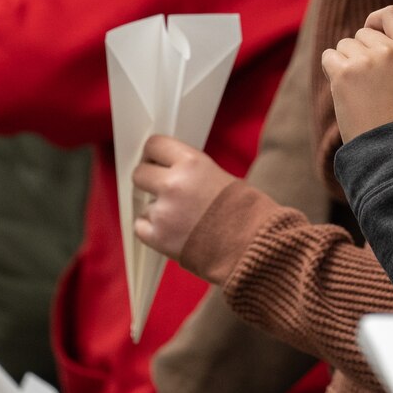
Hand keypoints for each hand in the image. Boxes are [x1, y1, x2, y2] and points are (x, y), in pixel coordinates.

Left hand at [132, 135, 236, 276]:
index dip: (152, 155)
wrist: (252, 247)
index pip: (155, 145)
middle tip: (160, 190)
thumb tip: (168, 170)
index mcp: (191, 163)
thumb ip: (190, 171)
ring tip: (182, 220)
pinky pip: (141, 227)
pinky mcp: (158, 237)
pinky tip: (174, 233)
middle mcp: (173, 184)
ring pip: (144, 205)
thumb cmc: (244, 212)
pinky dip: (153, 231)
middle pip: (140, 174)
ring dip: (157, 211)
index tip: (153, 161)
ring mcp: (163, 212)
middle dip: (148, 181)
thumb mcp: (219, 176)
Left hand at [321, 5, 392, 143]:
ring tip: (359, 91)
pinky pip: (328, 56)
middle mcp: (389, 50)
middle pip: (361, 33)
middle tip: (369, 84)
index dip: (377, 20)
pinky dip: (331, 71)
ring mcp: (366, 60)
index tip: (372, 32)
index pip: (392, 13)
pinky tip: (344, 90)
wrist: (389, 148)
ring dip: (345, 63)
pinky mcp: (344, 72)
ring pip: (344, 45)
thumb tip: (366, 30)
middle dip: (360, 52)